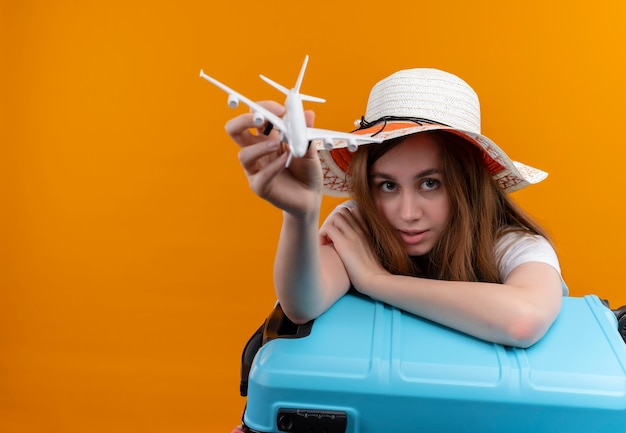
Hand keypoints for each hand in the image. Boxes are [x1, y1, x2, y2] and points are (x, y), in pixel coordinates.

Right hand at [225, 101, 322, 215]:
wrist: (311, 197)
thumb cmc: (307, 170)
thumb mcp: (310, 148)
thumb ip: (306, 132)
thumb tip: (308, 113)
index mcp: (265, 137)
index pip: (254, 116)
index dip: (263, 108)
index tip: (281, 109)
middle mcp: (256, 151)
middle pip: (235, 130)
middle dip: (244, 120)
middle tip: (262, 119)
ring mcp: (256, 169)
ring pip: (243, 155)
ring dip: (260, 147)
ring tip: (278, 145)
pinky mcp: (260, 187)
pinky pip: (260, 176)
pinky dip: (274, 167)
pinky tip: (286, 161)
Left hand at [320, 206, 387, 291]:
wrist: (375, 280)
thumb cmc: (372, 273)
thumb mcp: (371, 253)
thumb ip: (363, 245)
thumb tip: (353, 248)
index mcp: (367, 231)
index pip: (355, 211)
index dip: (345, 218)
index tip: (340, 232)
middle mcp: (360, 230)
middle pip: (344, 211)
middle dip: (334, 221)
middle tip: (331, 236)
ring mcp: (352, 235)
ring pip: (336, 216)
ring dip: (329, 226)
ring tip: (327, 241)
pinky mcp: (344, 243)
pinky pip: (328, 228)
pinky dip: (322, 235)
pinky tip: (324, 247)